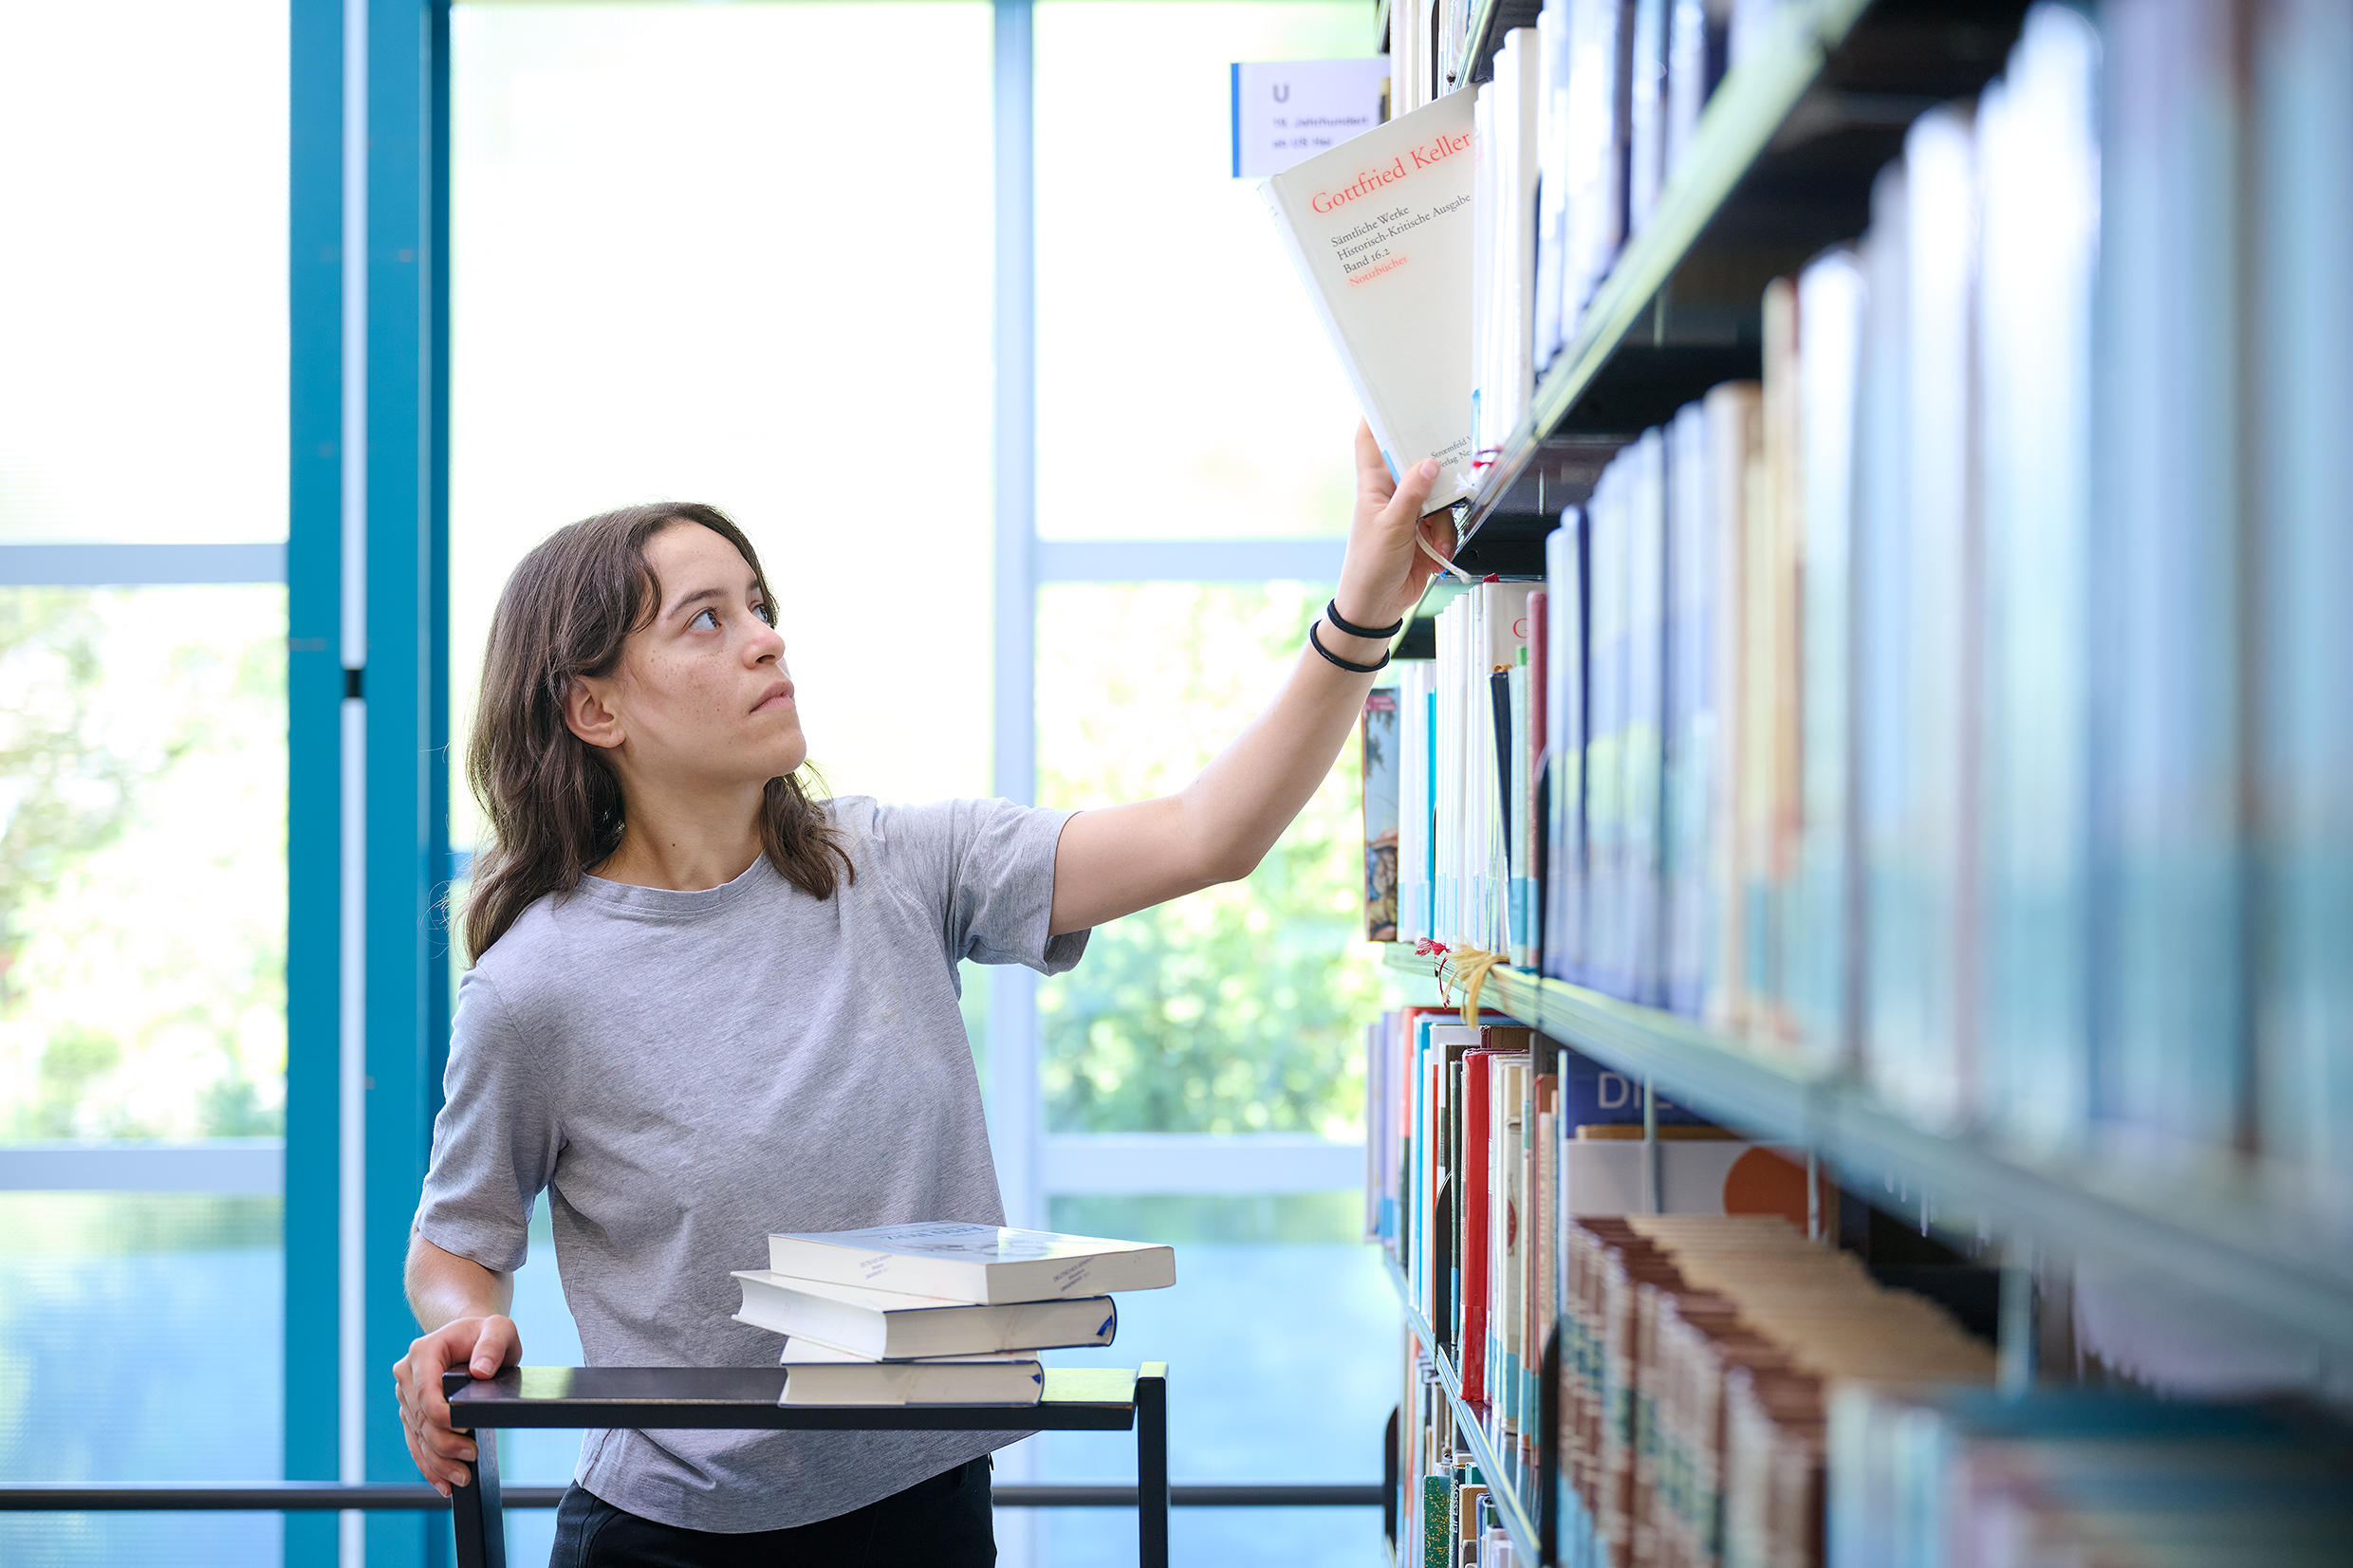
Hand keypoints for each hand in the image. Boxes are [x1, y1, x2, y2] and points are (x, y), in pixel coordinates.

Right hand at [392, 1314, 519, 1495]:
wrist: (469, 1338)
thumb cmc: (485, 1333)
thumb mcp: (499, 1329)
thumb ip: (492, 1344)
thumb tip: (481, 1371)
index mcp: (423, 1352)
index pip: (426, 1392)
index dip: (442, 1416)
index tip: (465, 1429)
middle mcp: (407, 1375)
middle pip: (421, 1420)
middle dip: (445, 1445)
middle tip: (471, 1459)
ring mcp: (407, 1397)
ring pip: (418, 1437)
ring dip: (438, 1462)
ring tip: (462, 1479)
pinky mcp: (412, 1414)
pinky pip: (416, 1444)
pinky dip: (429, 1466)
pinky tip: (443, 1484)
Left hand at [1330, 420, 1454, 637]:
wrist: (1378, 607)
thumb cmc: (1369, 567)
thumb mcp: (1391, 528)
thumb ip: (1412, 494)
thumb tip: (1430, 463)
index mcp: (1374, 485)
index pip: (1370, 441)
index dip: (1376, 416)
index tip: (1389, 394)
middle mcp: (1393, 493)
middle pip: (1416, 461)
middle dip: (1433, 462)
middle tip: (1447, 455)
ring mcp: (1412, 511)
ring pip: (1439, 492)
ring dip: (1442, 511)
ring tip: (1431, 532)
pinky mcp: (1428, 530)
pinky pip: (1448, 519)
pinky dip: (1447, 533)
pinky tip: (1435, 549)